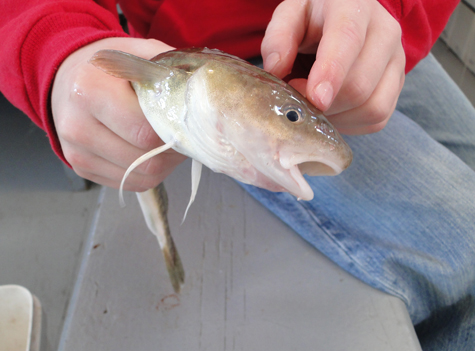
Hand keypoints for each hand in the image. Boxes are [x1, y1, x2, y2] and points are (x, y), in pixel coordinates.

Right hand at [52, 37, 186, 190]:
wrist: (68, 77)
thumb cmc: (111, 67)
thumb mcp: (141, 54)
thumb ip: (172, 73)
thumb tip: (202, 102)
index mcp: (90, 90)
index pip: (146, 132)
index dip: (174, 132)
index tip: (185, 122)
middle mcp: (77, 126)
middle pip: (146, 160)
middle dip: (173, 151)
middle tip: (182, 135)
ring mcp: (76, 152)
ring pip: (142, 177)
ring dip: (164, 164)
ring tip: (167, 142)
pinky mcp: (81, 168)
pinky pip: (131, 183)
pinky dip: (148, 171)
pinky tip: (148, 151)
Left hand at [261, 0, 405, 133]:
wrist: (343, 19)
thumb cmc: (313, 19)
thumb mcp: (289, 16)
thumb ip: (278, 38)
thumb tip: (276, 69)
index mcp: (354, 6)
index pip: (348, 39)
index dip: (331, 73)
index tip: (315, 99)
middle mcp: (385, 32)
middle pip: (360, 85)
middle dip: (323, 103)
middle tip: (298, 97)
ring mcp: (396, 61)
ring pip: (372, 107)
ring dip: (336, 116)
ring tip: (314, 103)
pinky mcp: (396, 86)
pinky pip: (376, 118)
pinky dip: (349, 123)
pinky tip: (332, 109)